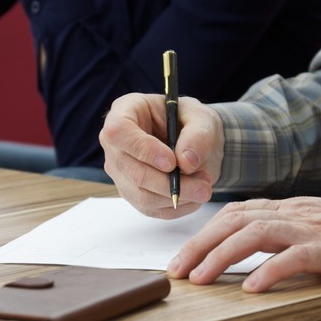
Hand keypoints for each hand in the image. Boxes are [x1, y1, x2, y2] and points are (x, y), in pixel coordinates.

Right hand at [99, 93, 224, 218]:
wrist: (191, 140)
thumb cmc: (190, 120)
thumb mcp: (201, 118)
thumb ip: (198, 135)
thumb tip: (186, 162)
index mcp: (124, 112)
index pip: (119, 132)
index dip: (143, 150)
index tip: (172, 162)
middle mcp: (115, 144)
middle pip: (132, 171)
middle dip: (169, 183)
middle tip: (204, 184)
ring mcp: (120, 171)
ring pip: (141, 195)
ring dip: (177, 197)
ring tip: (204, 187)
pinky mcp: (131, 192)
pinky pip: (150, 208)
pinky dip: (176, 207)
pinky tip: (195, 197)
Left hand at [167, 185, 320, 290]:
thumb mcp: (320, 228)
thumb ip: (290, 236)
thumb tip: (255, 256)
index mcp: (290, 210)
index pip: (235, 215)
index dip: (203, 235)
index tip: (181, 259)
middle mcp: (296, 214)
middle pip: (235, 222)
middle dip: (199, 246)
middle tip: (175, 272)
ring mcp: (315, 229)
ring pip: (256, 234)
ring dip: (222, 257)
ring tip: (201, 280)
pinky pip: (297, 256)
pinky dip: (271, 271)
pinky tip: (253, 288)